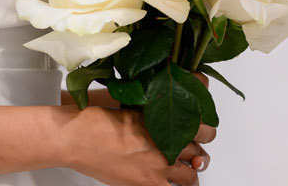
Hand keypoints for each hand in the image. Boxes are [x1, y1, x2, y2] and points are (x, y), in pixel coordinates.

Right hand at [61, 105, 214, 185]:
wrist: (81, 137)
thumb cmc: (102, 121)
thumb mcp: (138, 109)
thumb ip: (157, 117)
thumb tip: (167, 122)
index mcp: (170, 121)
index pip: (205, 131)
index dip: (205, 135)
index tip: (203, 137)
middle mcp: (169, 143)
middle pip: (199, 154)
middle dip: (198, 157)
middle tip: (194, 159)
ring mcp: (160, 166)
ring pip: (190, 176)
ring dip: (189, 177)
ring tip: (186, 178)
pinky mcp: (146, 183)